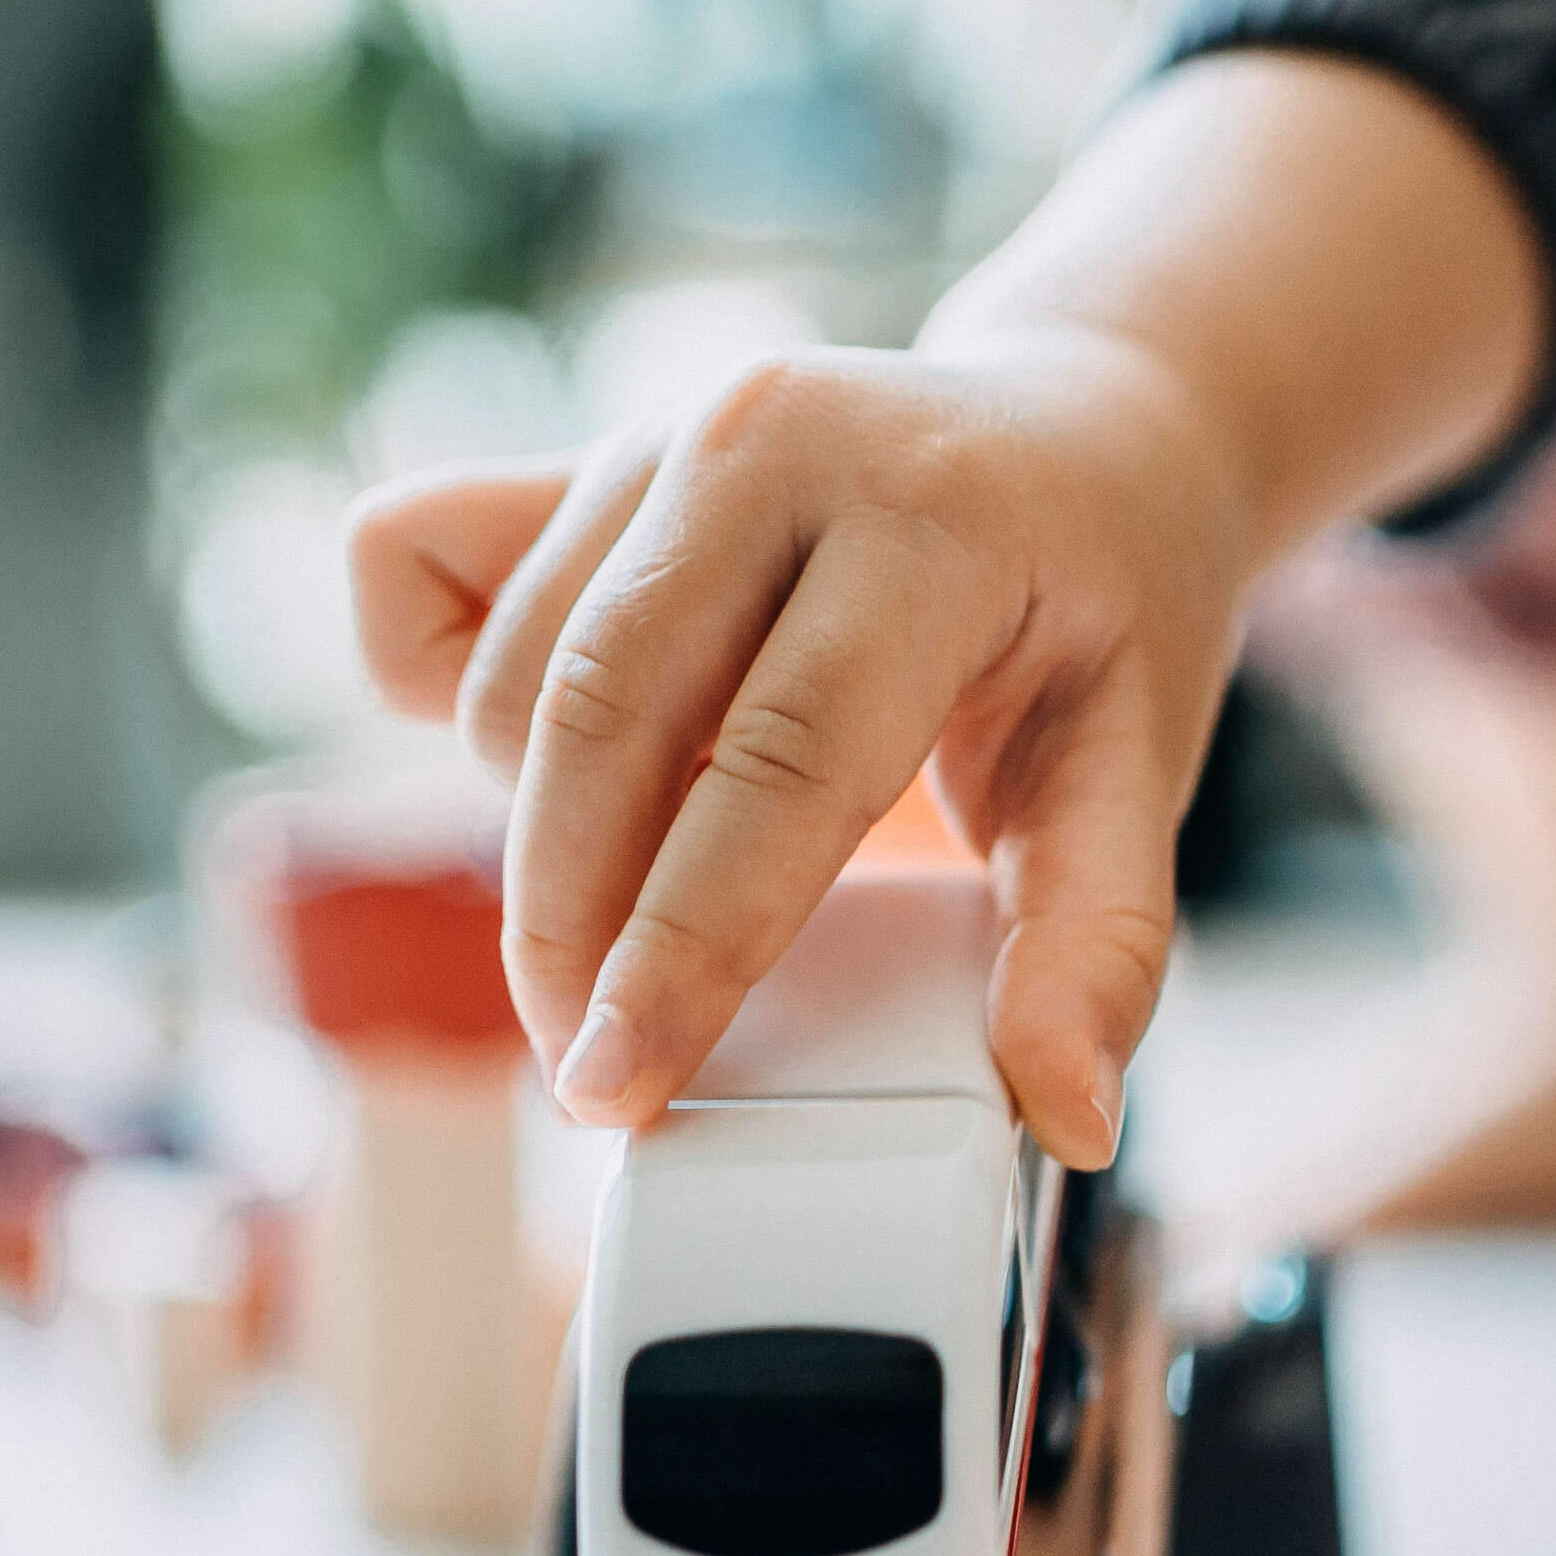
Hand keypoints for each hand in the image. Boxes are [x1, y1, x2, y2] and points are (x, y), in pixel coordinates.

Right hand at [347, 325, 1257, 1166]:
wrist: (1081, 437)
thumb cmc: (1103, 615)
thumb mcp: (1141, 771)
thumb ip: (1098, 948)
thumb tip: (1066, 1118)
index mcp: (931, 517)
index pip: (780, 758)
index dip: (684, 942)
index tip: (617, 1088)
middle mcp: (773, 442)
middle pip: (603, 717)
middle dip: (568, 926)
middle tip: (590, 1075)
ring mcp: (657, 438)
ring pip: (515, 680)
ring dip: (540, 836)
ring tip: (634, 924)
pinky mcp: (570, 457)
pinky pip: (414, 576)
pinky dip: (448, 695)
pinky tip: (561, 774)